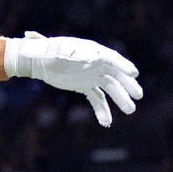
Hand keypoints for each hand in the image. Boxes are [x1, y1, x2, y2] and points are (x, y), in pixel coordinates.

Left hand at [3, 31, 142, 126]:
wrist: (35, 60)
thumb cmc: (44, 50)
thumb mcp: (56, 49)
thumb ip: (72, 53)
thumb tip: (93, 57)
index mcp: (90, 50)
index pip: (110, 58)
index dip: (122, 65)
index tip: (134, 74)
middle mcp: (95, 63)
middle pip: (115, 75)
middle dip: (127, 85)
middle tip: (138, 96)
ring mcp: (91, 75)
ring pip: (110, 88)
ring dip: (120, 99)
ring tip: (130, 110)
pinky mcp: (85, 86)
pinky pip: (97, 98)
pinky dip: (102, 109)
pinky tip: (106, 122)